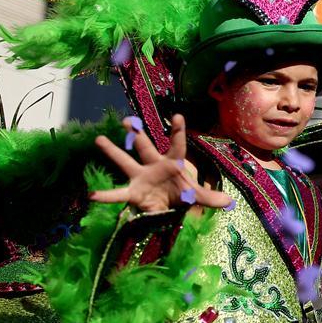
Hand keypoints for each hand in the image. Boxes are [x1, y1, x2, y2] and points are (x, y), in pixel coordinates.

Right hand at [91, 114, 232, 211]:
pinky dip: (106, 196)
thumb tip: (229, 202)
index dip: (178, 132)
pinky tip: (91, 195)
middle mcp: (154, 166)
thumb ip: (209, 198)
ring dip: (113, 152)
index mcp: (172, 163)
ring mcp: (141, 177)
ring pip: (126, 162)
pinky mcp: (133, 192)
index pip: (177, 145)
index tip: (178, 116)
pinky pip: (118, 194)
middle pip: (145, 147)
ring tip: (99, 140)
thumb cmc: (181, 194)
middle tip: (129, 120)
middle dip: (138, 134)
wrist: (168, 206)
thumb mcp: (196, 196)